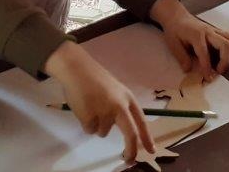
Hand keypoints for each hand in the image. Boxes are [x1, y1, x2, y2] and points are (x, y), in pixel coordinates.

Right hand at [44, 41, 154, 161]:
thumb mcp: (114, 92)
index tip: (151, 151)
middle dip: (131, 150)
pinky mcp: (90, 117)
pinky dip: (85, 122)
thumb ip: (120, 108)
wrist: (77, 69)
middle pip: (130, 134)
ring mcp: (105, 112)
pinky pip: (89, 129)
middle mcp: (120, 106)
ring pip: (102, 132)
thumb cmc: (95, 79)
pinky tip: (82, 107)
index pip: (141, 121)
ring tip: (90, 106)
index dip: (146, 137)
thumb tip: (123, 129)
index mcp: (128, 98)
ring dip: (96, 125)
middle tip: (129, 160)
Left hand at [149, 0, 228, 81]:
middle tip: (218, 71)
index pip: (204, 52)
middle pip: (225, 44)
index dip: (207, 67)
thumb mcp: (173, 45)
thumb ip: (182, 58)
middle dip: (225, 61)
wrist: (177, 17)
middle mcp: (208, 31)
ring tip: (224, 64)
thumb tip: (189, 70)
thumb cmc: (175, 31)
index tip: (208, 78)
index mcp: (196, 35)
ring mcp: (214, 30)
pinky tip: (225, 56)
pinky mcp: (218, 31)